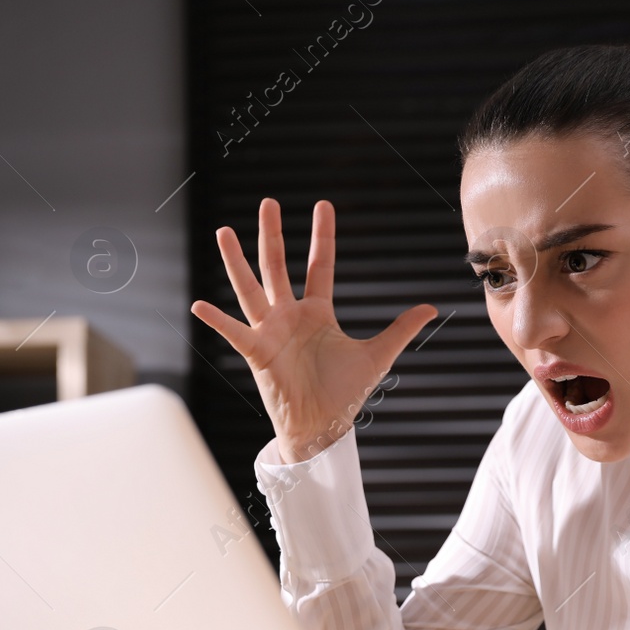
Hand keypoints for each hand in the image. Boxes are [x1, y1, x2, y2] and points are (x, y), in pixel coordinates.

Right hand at [192, 198, 437, 463]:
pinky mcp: (258, 353)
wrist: (323, 427)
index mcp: (318, 312)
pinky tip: (198, 305)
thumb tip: (431, 308)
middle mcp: (290, 316)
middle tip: (268, 202)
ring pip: (250, 288)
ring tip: (223, 232)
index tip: (322, 205)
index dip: (322, 236)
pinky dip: (216, 321)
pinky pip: (235, 332)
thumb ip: (400, 329)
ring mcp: (271, 332)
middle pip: (278, 266)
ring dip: (236, 261)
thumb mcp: (377, 355)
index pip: (319, 265)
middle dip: (273, 235)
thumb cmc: (344, 394)